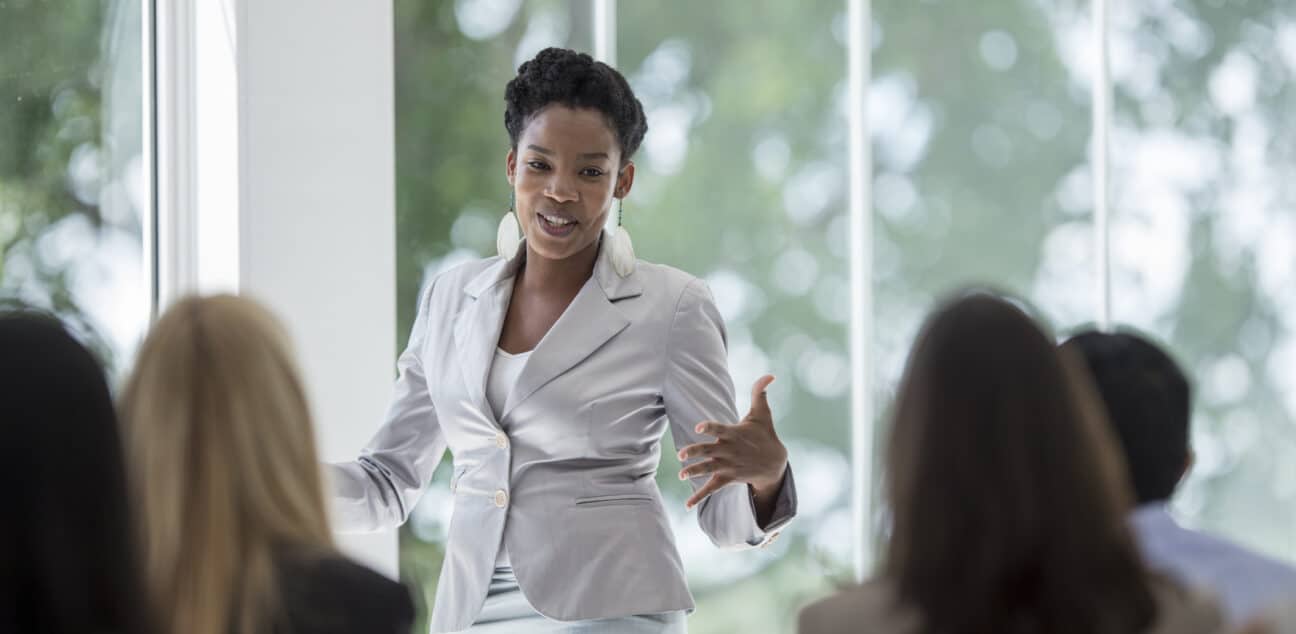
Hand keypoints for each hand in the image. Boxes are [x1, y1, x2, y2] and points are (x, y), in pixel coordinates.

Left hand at [677, 375, 787, 508]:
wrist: (775, 463)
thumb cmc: (764, 435)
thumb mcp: (762, 414)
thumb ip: (760, 393)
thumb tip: (770, 374)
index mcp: (733, 434)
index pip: (719, 429)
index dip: (709, 428)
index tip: (698, 427)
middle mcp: (728, 451)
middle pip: (709, 451)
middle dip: (695, 452)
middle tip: (682, 454)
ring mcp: (727, 466)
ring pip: (707, 469)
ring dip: (694, 472)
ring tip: (681, 474)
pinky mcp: (727, 479)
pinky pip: (711, 488)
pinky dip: (699, 497)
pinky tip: (687, 505)